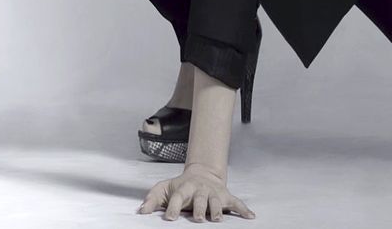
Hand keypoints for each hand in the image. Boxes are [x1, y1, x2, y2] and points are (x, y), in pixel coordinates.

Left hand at [136, 163, 255, 221]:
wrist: (202, 173)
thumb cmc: (181, 186)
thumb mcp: (164, 188)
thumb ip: (152, 199)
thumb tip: (141, 211)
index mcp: (184, 188)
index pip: (177, 197)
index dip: (173, 207)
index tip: (169, 218)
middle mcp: (200, 190)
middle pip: (199, 199)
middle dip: (199, 209)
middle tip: (198, 219)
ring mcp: (213, 193)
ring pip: (216, 201)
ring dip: (218, 210)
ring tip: (218, 219)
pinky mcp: (225, 196)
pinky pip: (236, 203)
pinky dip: (244, 209)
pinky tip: (250, 216)